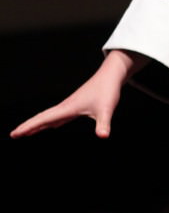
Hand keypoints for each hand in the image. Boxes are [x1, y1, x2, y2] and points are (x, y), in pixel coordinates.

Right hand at [10, 50, 143, 138]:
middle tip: (14, 134)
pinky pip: (58, 116)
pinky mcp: (76, 105)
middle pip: (42, 118)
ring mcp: (70, 106)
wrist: (111, 76)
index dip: (29, 127)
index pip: (44, 119)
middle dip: (28, 127)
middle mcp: (66, 107)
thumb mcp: (106, 109)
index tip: (15, 134)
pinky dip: (50, 122)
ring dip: (37, 124)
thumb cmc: (107, 90)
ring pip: (49, 117)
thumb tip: (103, 136)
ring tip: (27, 132)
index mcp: (68, 108)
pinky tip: (51, 126)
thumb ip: (104, 124)